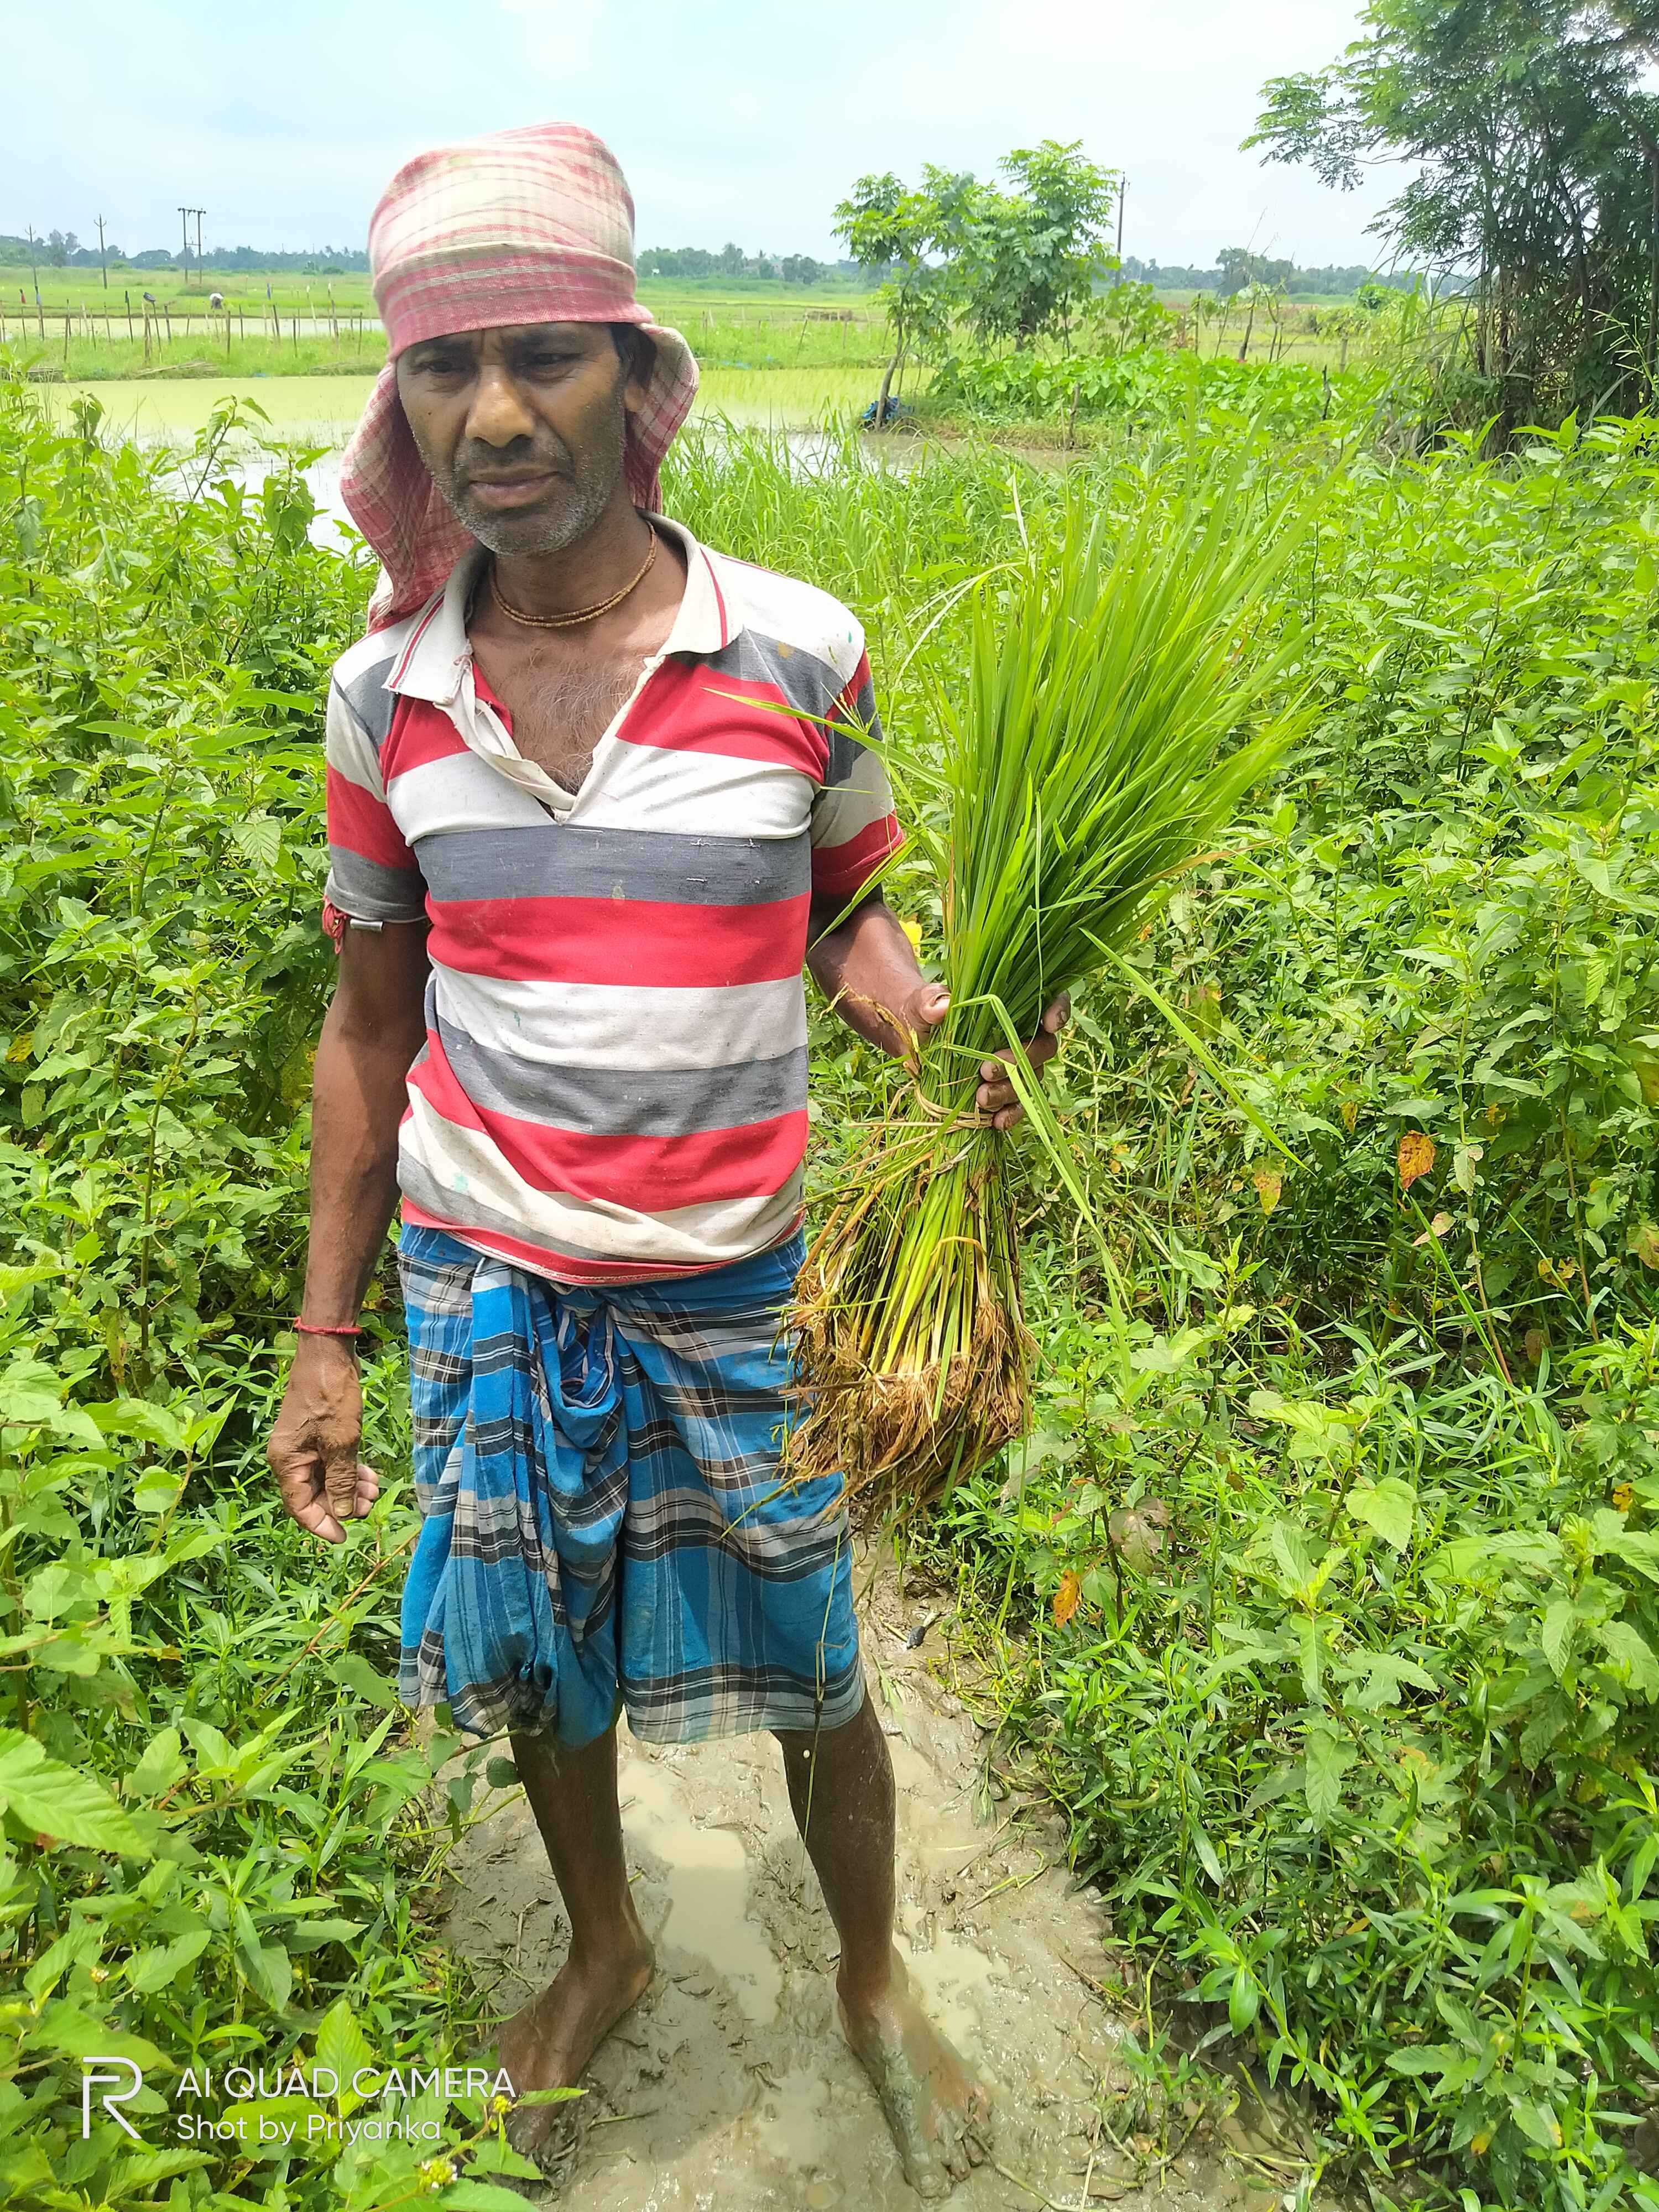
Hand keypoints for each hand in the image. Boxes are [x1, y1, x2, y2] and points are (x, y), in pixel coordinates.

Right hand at [266, 1336, 379, 1542]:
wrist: (328, 1354)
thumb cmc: (331, 1397)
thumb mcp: (341, 1442)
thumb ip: (340, 1480)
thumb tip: (341, 1513)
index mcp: (286, 1462)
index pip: (299, 1507)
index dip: (321, 1525)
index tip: (344, 1537)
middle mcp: (290, 1457)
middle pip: (313, 1495)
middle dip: (341, 1504)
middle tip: (368, 1506)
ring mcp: (303, 1446)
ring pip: (325, 1479)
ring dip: (348, 1488)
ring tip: (373, 1491)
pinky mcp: (317, 1435)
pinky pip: (331, 1463)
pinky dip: (348, 1471)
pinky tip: (369, 1476)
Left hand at [912, 988, 1069, 1130]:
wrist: (912, 1047)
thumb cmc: (923, 1016)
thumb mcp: (920, 1004)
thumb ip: (930, 1000)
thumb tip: (943, 1007)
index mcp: (1010, 1004)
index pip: (1049, 1000)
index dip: (1058, 1011)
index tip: (1049, 1023)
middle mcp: (1020, 1035)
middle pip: (1043, 1047)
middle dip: (1021, 1060)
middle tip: (986, 1070)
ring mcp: (1015, 1066)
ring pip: (1030, 1080)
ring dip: (1009, 1091)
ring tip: (981, 1098)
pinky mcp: (1004, 1093)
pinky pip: (1018, 1106)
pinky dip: (1010, 1115)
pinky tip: (995, 1122)